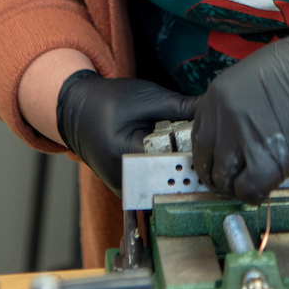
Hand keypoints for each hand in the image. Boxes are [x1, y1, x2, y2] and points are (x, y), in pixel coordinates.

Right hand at [56, 72, 198, 196]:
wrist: (77, 112)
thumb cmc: (108, 101)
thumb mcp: (145, 97)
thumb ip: (179, 106)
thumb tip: (212, 107)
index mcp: (126, 154)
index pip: (170, 161)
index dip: (193, 153)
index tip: (211, 145)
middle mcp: (124, 179)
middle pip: (169, 179)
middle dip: (190, 166)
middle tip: (210, 153)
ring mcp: (125, 189)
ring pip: (163, 188)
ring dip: (181, 174)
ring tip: (196, 159)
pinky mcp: (128, 190)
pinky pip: (154, 187)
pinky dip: (168, 176)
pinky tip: (181, 163)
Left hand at [190, 14, 288, 203]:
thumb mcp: (259, 74)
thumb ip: (241, 102)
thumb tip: (238, 130)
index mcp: (219, 93)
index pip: (200, 135)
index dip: (211, 152)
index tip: (221, 160)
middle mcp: (224, 117)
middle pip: (206, 161)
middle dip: (219, 174)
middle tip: (234, 179)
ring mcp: (243, 139)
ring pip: (225, 181)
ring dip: (237, 187)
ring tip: (253, 183)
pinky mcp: (268, 161)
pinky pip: (250, 191)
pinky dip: (256, 194)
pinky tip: (268, 186)